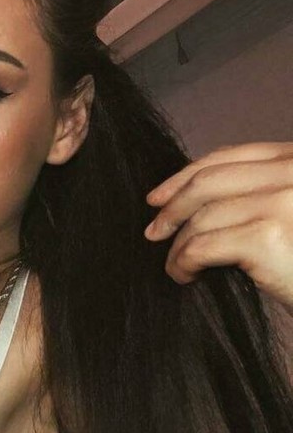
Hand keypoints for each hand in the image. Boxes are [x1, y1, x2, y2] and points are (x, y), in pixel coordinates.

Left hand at [143, 142, 292, 309]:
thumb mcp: (290, 215)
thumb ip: (259, 195)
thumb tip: (190, 198)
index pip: (234, 156)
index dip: (187, 174)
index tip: (158, 196)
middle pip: (211, 181)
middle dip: (173, 206)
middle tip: (153, 231)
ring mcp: (284, 200)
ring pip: (203, 217)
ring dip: (178, 244)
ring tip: (175, 265)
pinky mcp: (269, 235)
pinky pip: (203, 245)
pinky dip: (184, 262)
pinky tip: (185, 276)